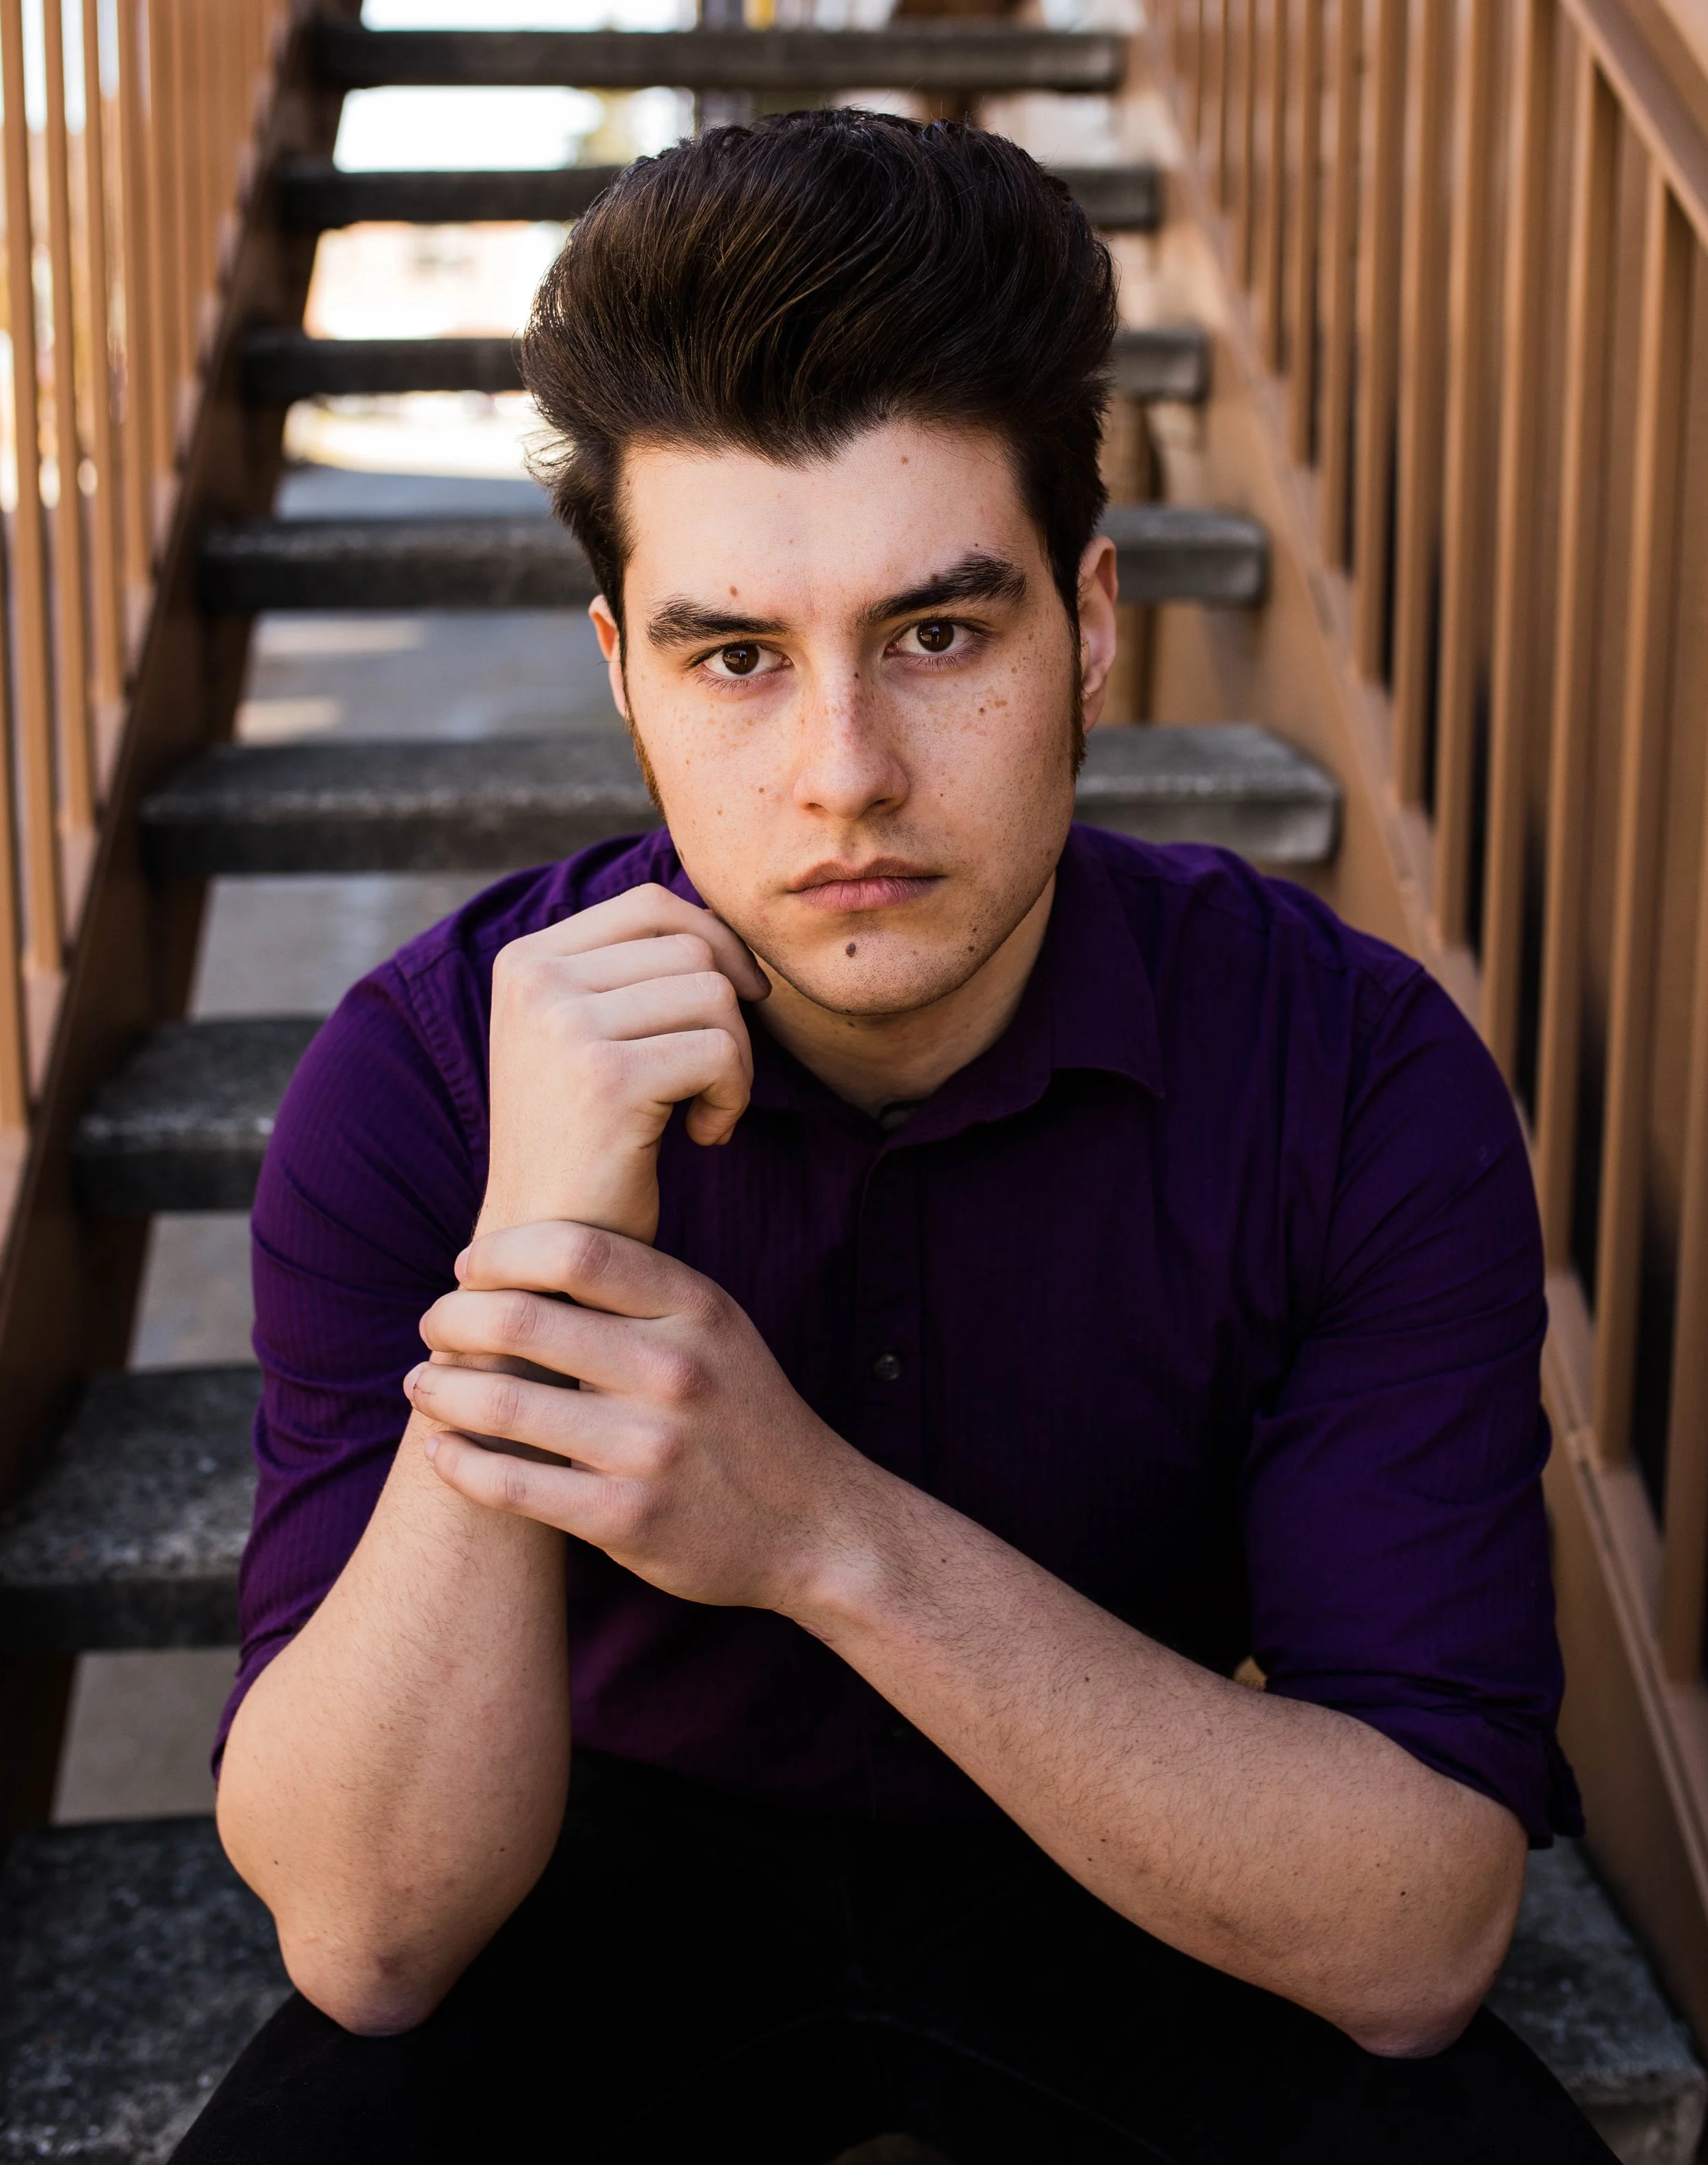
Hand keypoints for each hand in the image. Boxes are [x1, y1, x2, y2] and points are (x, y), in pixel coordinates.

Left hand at [406, 1221, 880, 1611]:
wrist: (814, 1525)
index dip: (500, 1251)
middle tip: (432, 1326)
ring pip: (501, 1401)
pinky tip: (442, 1451)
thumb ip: (638, 1292)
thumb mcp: (716, 1329)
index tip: (468, 1267)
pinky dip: (458, 1462)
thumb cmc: (743, 1415)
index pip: (575, 1247)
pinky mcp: (626, 1518)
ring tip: (423, 1384)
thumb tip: (523, 1255)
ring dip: (438, 1389)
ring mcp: (651, 1447)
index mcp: (697, 1308)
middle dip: (451, 1317)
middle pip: (521, 1318)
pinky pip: (509, 1483)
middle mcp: (675, 1369)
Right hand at [482, 883, 769, 1243]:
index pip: (651, 906)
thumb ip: (628, 975)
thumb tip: (724, 925)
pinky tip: (704, 1137)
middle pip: (693, 947)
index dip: (716, 945)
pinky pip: (721, 1051)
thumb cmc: (581, 1144)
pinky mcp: (606, 1078)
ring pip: (715, 994)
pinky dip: (733, 1097)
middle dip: (728, 1015)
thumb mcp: (582, 1039)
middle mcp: (535, 979)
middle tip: (710, 1082)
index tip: (739, 1004)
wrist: (542, 1247)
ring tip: (702, 1110)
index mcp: (525, 960)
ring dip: (734, 1059)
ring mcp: (564, 1024)